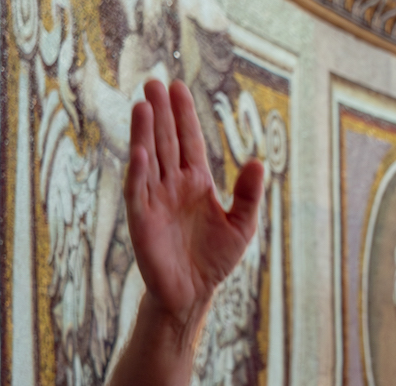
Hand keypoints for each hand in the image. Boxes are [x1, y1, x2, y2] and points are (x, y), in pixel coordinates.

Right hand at [124, 79, 263, 327]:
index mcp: (196, 183)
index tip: (179, 87)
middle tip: (153, 82)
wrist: (193, 293)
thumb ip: (248, 195)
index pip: (188, 142)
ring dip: (145, 133)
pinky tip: (140, 150)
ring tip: (144, 104)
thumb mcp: (241, 225)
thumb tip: (257, 162)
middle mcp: (173, 186)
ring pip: (149, 159)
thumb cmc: (215, 259)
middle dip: (161, 113)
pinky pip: (138, 190)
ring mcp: (155, 199)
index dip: (184, 116)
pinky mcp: (142, 219)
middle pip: (165, 142)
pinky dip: (139, 170)